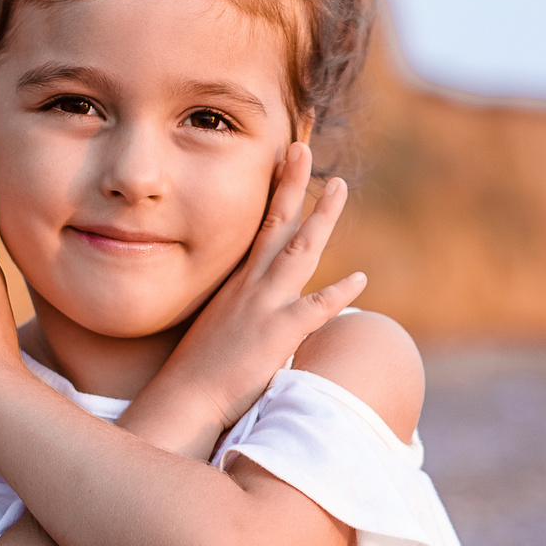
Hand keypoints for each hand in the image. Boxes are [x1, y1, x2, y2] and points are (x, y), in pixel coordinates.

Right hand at [138, 141, 365, 448]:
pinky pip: (313, 309)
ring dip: (320, 218)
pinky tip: (360, 279)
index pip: (259, 226)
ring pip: (298, 252)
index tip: (283, 159)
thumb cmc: (203, 368)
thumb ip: (246, 307)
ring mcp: (264, 306)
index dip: (274, 192)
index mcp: (239, 282)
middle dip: (291, 184)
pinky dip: (337, 293)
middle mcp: (251, 286)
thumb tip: (263, 301)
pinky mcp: (276, 334)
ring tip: (339, 186)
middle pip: (276, 224)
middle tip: (302, 147)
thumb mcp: (224, 326)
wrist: (185, 398)